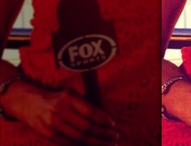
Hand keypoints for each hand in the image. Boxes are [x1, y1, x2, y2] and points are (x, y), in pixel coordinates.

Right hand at [1, 81, 117, 144]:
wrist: (30, 104)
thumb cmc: (56, 99)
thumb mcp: (70, 95)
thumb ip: (85, 105)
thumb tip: (106, 119)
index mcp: (68, 99)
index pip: (91, 112)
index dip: (104, 120)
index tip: (113, 124)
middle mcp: (60, 112)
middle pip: (87, 127)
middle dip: (103, 134)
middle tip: (115, 136)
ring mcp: (53, 125)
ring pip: (79, 138)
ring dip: (96, 142)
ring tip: (108, 143)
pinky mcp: (48, 135)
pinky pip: (69, 144)